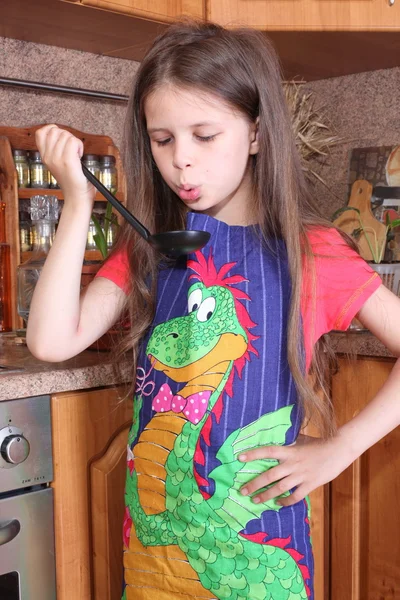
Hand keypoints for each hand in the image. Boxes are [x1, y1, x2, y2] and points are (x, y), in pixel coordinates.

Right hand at [35, 124, 94, 205]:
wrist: (76, 198)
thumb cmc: (72, 183)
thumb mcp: (58, 165)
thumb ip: (55, 150)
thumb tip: (60, 134)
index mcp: (45, 157)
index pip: (41, 133)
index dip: (53, 129)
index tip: (62, 138)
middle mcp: (48, 157)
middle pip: (55, 131)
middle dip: (67, 136)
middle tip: (72, 149)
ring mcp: (57, 159)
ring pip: (66, 135)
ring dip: (75, 142)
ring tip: (77, 155)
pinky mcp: (67, 161)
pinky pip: (74, 141)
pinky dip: (80, 146)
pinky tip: (80, 156)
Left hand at [238, 434, 353, 506]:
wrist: (339, 450)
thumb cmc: (320, 443)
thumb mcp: (302, 439)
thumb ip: (290, 441)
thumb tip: (279, 438)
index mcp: (290, 450)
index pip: (268, 451)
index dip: (254, 454)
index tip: (240, 458)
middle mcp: (293, 463)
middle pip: (270, 475)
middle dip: (254, 484)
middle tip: (242, 490)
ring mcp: (301, 475)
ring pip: (279, 488)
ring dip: (266, 495)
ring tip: (255, 500)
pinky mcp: (310, 484)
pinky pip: (295, 496)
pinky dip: (285, 501)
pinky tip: (278, 503)